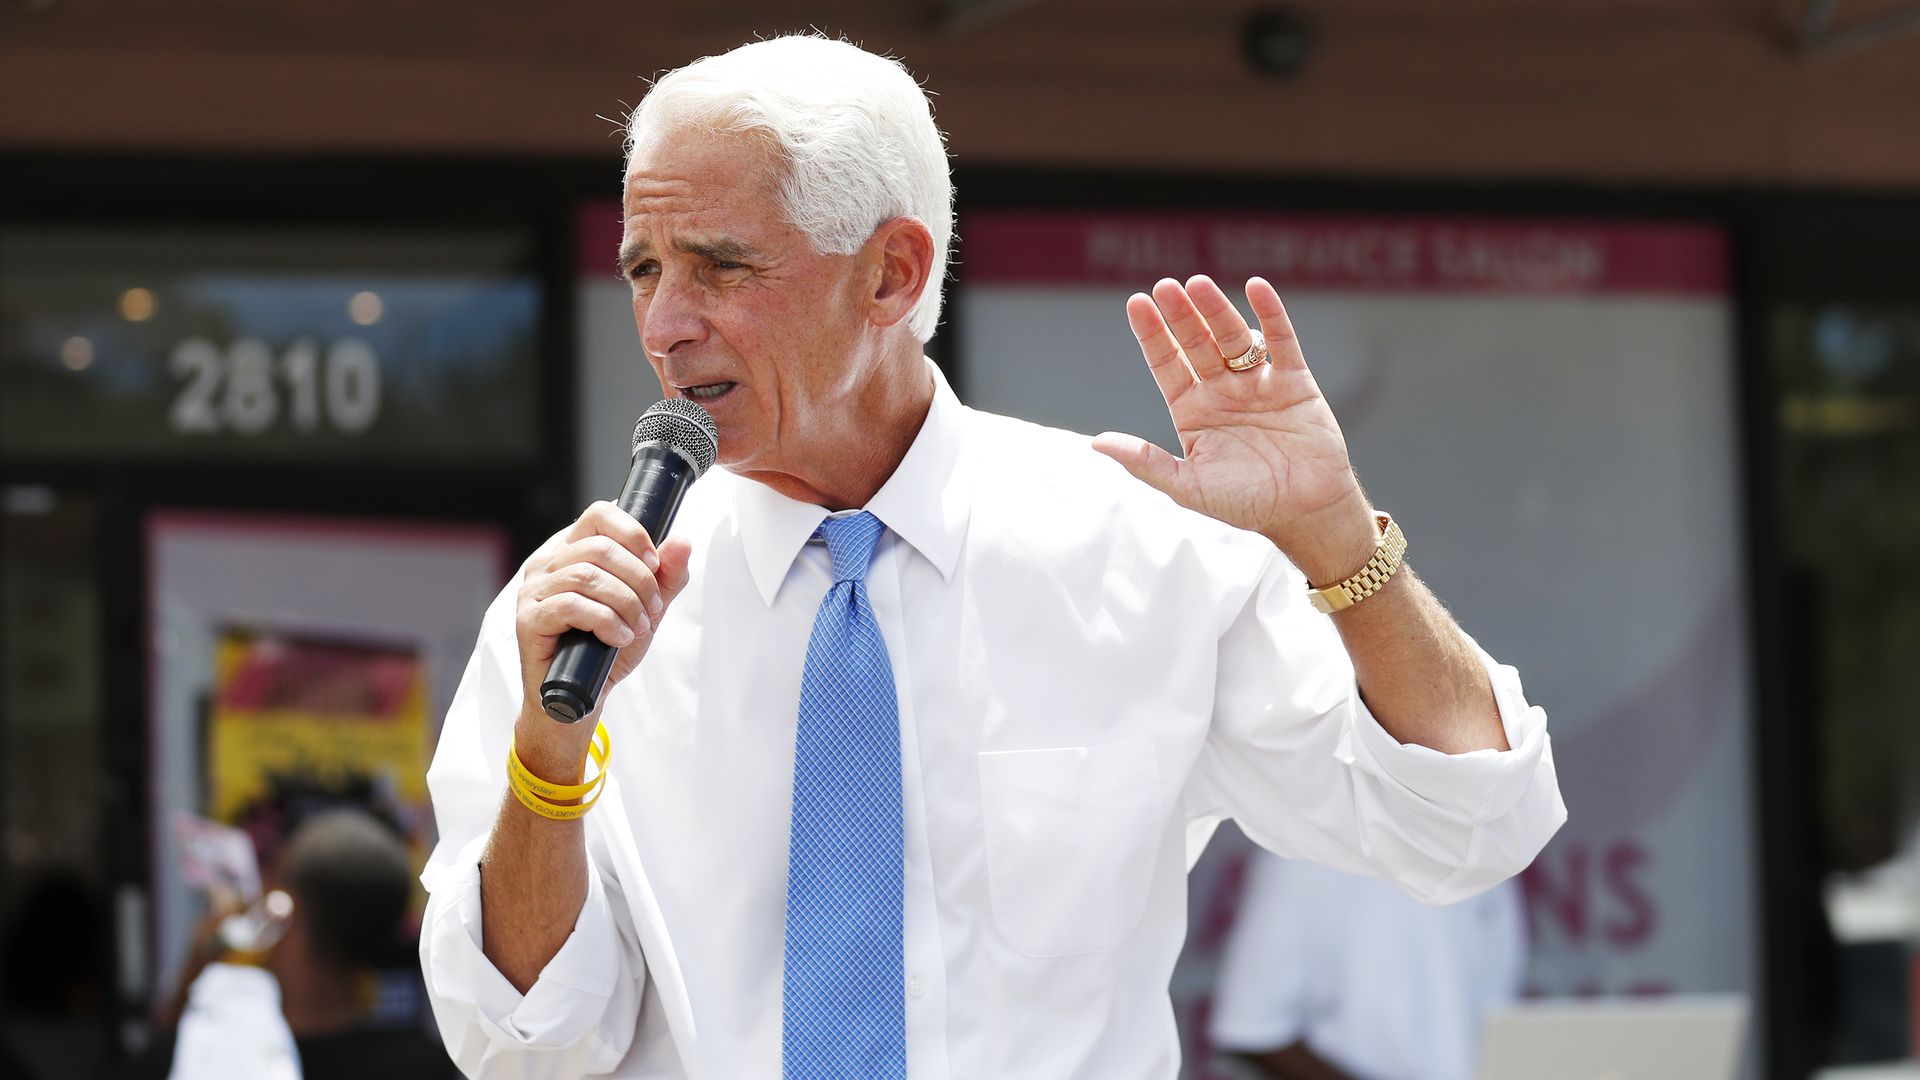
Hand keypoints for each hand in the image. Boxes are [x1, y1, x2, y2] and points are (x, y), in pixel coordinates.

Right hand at [514, 501, 692, 734]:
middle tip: (651, 609)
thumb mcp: (647, 607)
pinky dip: (605, 621)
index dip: (634, 534)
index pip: (600, 514)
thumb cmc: (608, 648)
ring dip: (625, 602)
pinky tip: (618, 638)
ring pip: (587, 575)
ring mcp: (533, 591)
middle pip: (600, 547)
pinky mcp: (528, 619)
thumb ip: (666, 576)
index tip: (655, 565)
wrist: (582, 696)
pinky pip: (571, 605)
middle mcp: (547, 564)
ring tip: (637, 626)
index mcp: (572, 550)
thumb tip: (682, 540)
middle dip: (639, 579)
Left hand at [1092, 275, 1377, 583]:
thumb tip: (1095, 444)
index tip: (1136, 303)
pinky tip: (1256, 287)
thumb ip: (1145, 462)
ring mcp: (1257, 383)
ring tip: (1198, 284)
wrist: (1305, 515)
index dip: (1152, 335)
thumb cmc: (1245, 504)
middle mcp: (1221, 391)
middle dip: (1181, 316)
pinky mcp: (1294, 382)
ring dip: (1216, 310)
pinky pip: (1281, 341)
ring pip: (1233, 337)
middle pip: (1196, 343)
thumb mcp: (1187, 486)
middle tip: (1164, 287)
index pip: (1166, 364)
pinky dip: (1271, 314)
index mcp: (1192, 410)